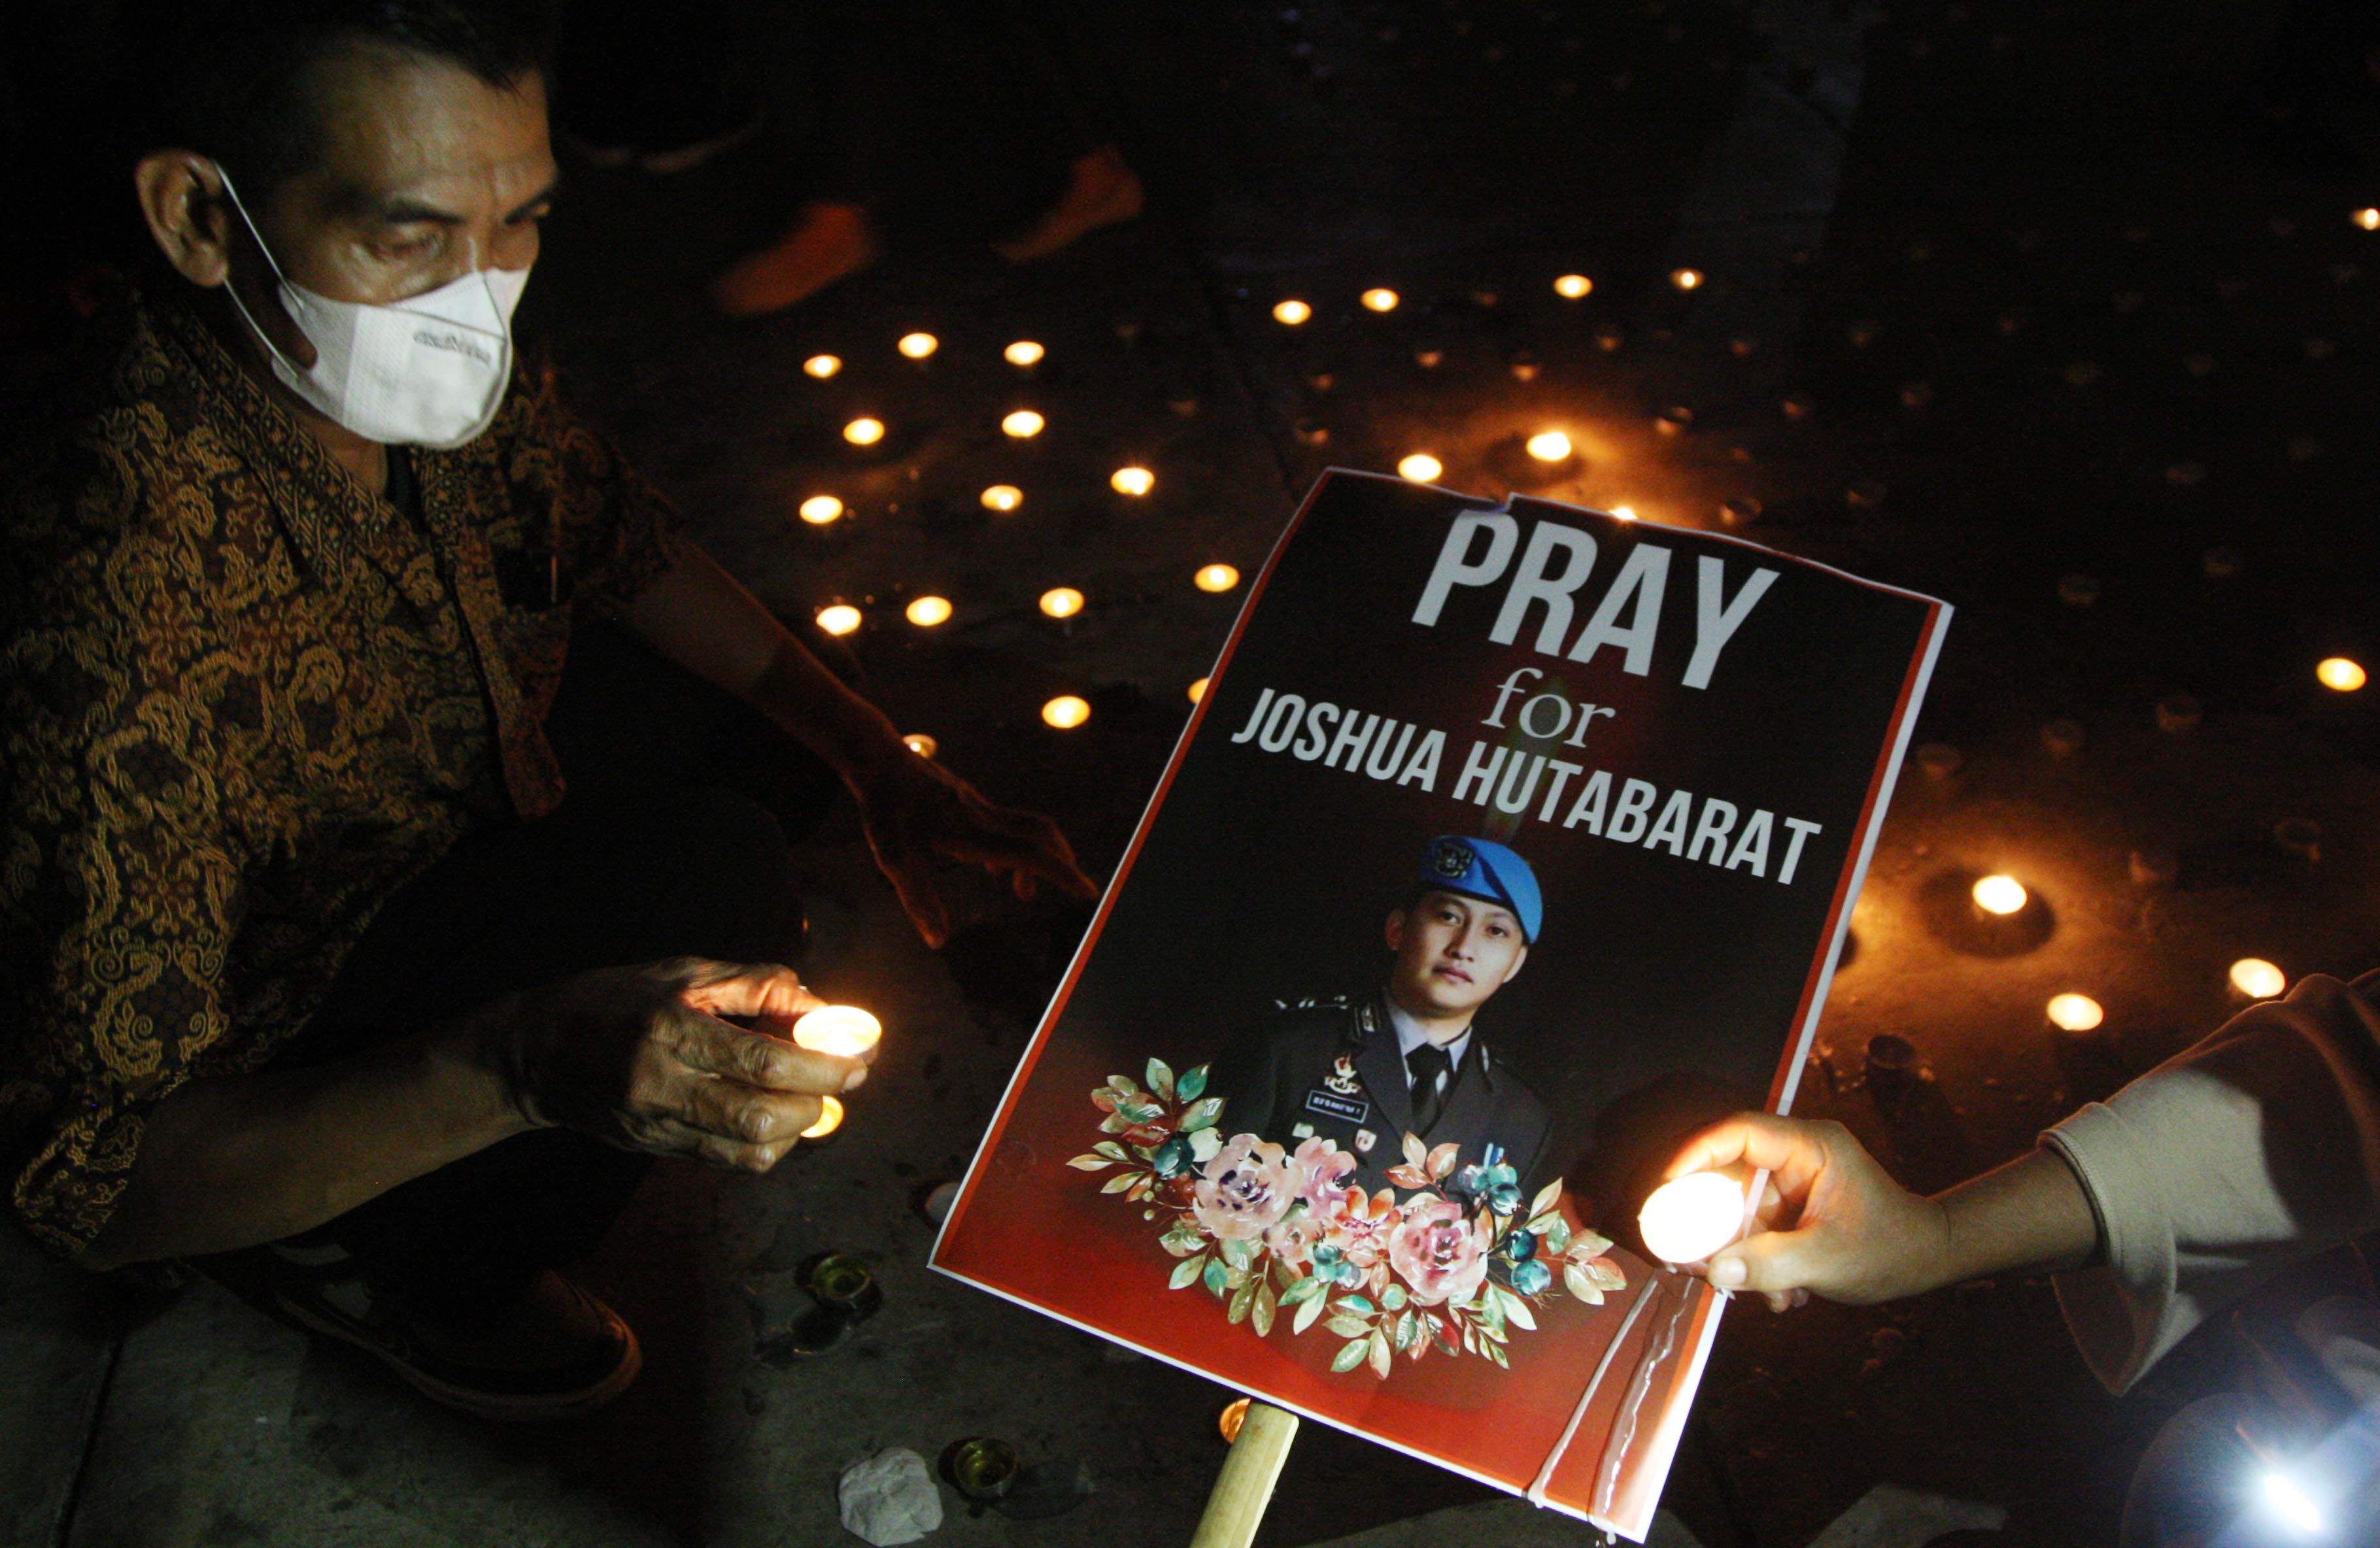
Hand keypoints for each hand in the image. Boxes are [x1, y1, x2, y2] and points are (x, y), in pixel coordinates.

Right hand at [468, 957, 867, 1171]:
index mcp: (669, 1028)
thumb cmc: (612, 1000)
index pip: (761, 1059)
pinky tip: (775, 1118)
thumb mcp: (680, 974)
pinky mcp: (653, 1147)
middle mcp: (661, 1082)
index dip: (821, 1065)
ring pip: (746, 1149)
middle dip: (816, 1103)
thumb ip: (753, 986)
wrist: (531, 1054)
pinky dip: (764, 1143)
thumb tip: (817, 1005)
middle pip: (759, 1115)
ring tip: (813, 1101)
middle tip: (841, 1082)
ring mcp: (655, 1123)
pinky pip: (724, 1158)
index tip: (858, 1062)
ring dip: (796, 1131)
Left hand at [851, 743, 1097, 947]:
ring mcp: (979, 805)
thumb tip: (938, 941)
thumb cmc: (887, 811)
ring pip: (1023, 829)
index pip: (1030, 854)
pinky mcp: (969, 801)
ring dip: (1032, 859)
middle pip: (1040, 834)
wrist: (880, 760)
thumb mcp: (895, 860)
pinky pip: (1004, 825)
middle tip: (1074, 887)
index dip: (1062, 873)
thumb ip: (918, 900)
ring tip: (1021, 892)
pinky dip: (1010, 849)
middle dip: (1061, 862)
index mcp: (974, 833)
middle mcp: (984, 816)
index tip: (1088, 890)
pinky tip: (992, 868)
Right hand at [1661, 1113, 1953, 1309]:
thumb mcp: (1826, 1259)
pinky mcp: (1794, 1207)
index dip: (1696, 1154)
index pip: (1738, 1132)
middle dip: (1714, 1225)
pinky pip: (1757, 1228)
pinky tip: (1782, 1294)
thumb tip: (1713, 1270)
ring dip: (1744, 1255)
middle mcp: (1798, 1155)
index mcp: (1810, 1147)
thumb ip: (1768, 1263)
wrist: (1928, 1261)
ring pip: (1740, 1209)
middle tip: (1695, 1260)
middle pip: (1730, 1175)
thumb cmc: (1889, 1249)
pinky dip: (1760, 1261)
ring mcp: (1795, 1182)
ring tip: (1766, 1294)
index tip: (1667, 1188)